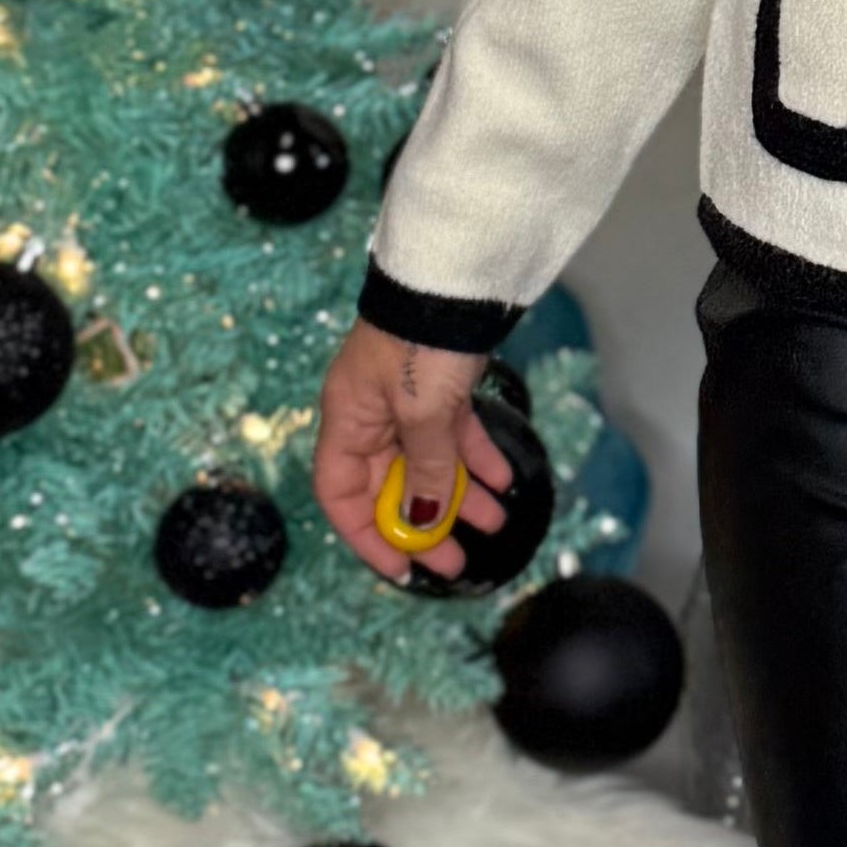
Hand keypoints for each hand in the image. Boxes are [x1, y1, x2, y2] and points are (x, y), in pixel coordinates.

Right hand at [312, 316, 516, 583]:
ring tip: (497, 523)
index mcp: (347, 421)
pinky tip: (504, 480)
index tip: (402, 569)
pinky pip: (455, 435)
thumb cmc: (422, 342)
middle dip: (426, 527)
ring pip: (431, 464)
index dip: (367, 537)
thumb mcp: (424, 414)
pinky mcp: (440, 386)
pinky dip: (477, 459)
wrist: (454, 278)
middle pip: (391, 487)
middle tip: (458, 562)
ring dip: (461, 496)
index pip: (341, 495)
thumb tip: (424, 523)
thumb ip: (426, 471)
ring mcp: (406, 401)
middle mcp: (370, 416)